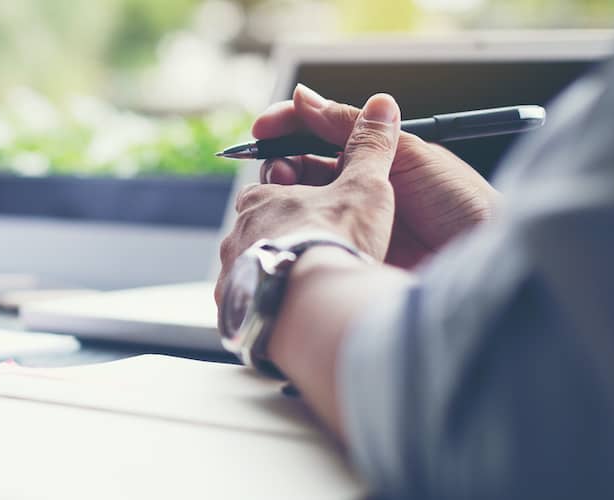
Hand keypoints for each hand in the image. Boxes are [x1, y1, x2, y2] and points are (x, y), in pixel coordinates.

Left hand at [216, 94, 399, 309]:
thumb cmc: (337, 240)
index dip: (296, 189)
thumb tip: (382, 106)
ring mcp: (231, 274)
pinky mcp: (234, 309)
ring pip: (254, 265)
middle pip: (261, 226)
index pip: (272, 185)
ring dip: (277, 269)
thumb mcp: (364, 186)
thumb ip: (371, 147)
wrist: (314, 304)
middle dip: (286, 231)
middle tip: (319, 244)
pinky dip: (268, 303)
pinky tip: (291, 310)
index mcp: (260, 199)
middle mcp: (236, 235)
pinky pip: (248, 303)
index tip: (320, 202)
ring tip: (309, 283)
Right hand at [251, 84, 498, 267]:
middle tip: (275, 169)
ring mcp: (354, 222)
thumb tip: (306, 99)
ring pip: (303, 201)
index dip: (290, 127)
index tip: (263, 129)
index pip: (321, 133)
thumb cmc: (460, 203)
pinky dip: (296, 230)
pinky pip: (315, 237)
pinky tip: (289, 225)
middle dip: (281, 163)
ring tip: (283, 194)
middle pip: (303, 168)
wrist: (485, 259)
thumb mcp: (407, 152)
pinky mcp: (351, 253)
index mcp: (376, 157)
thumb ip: (352, 128)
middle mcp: (361, 187)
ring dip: (285, 194)